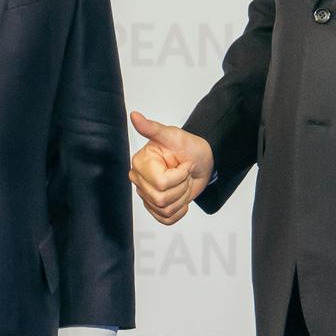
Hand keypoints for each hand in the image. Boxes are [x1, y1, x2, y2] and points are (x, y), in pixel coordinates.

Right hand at [128, 111, 213, 225]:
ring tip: (182, 182)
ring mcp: (146, 195)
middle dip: (181, 187)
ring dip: (182, 198)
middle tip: (184, 173)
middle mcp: (139, 180)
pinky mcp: (155, 207)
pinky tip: (182, 197)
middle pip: (161, 199)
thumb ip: (152, 128)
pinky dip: (179, 211)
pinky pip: (166, 219)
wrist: (201, 160)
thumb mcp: (173, 135)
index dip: (179, 176)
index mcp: (140, 163)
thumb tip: (134, 115)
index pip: (161, 183)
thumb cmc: (188, 146)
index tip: (184, 164)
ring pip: (165, 210)